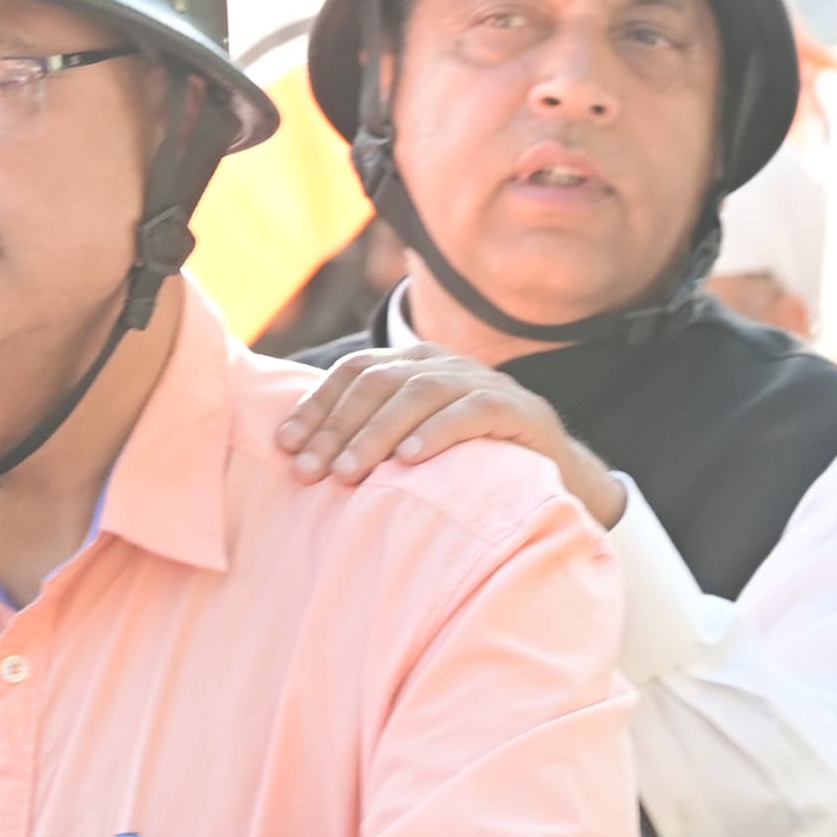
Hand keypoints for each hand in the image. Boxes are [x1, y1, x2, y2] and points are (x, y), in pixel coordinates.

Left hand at [277, 346, 626, 528]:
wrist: (553, 471)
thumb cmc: (467, 458)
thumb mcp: (412, 438)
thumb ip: (367, 434)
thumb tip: (293, 454)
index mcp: (413, 362)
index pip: (354, 371)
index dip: (316, 406)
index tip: (284, 446)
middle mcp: (443, 363)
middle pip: (379, 382)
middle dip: (337, 427)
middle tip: (309, 471)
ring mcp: (481, 382)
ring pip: (419, 394)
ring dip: (376, 434)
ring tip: (347, 473)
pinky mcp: (516, 409)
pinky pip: (472, 413)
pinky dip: (436, 433)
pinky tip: (409, 460)